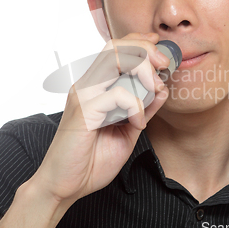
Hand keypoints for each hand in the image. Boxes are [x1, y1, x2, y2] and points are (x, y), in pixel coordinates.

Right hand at [26, 32, 169, 208]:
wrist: (65, 185)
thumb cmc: (91, 159)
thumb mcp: (127, 130)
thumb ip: (143, 109)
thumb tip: (162, 90)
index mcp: (96, 87)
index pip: (115, 49)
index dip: (139, 42)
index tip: (160, 48)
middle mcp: (87, 85)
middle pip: (115, 46)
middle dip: (145, 49)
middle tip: (163, 64)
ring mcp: (83, 95)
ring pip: (114, 60)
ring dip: (143, 70)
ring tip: (155, 89)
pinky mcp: (83, 110)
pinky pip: (117, 94)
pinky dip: (136, 106)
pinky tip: (138, 124)